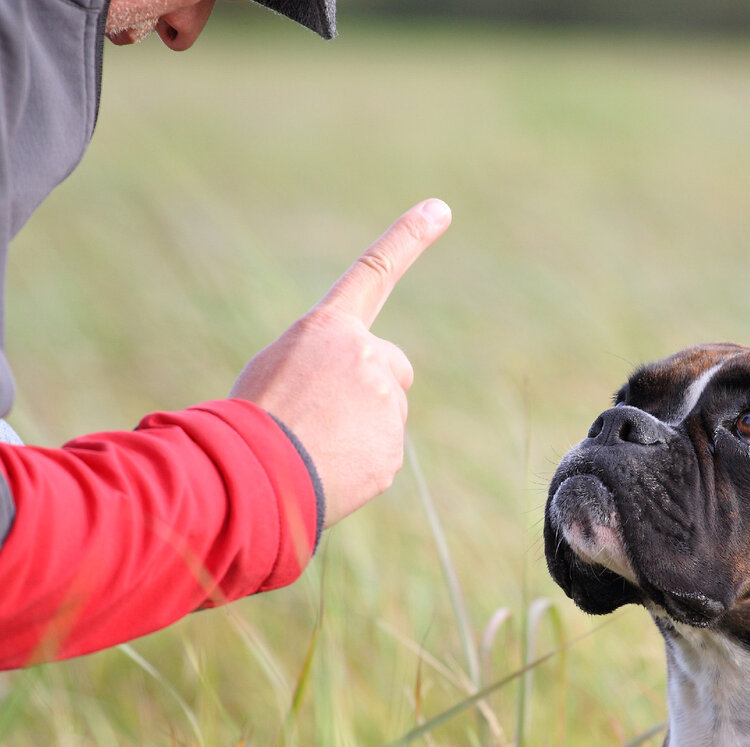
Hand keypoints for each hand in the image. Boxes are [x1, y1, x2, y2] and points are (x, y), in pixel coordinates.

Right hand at [231, 198, 451, 527]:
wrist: (249, 474)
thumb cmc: (249, 419)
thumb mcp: (275, 370)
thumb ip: (324, 365)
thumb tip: (352, 400)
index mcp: (328, 329)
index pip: (373, 272)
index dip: (408, 238)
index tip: (441, 208)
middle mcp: (366, 356)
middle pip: (392, 369)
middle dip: (372, 388)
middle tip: (326, 413)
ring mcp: (384, 403)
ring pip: (386, 415)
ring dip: (359, 429)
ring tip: (315, 444)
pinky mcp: (392, 447)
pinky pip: (381, 453)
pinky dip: (360, 462)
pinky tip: (327, 468)